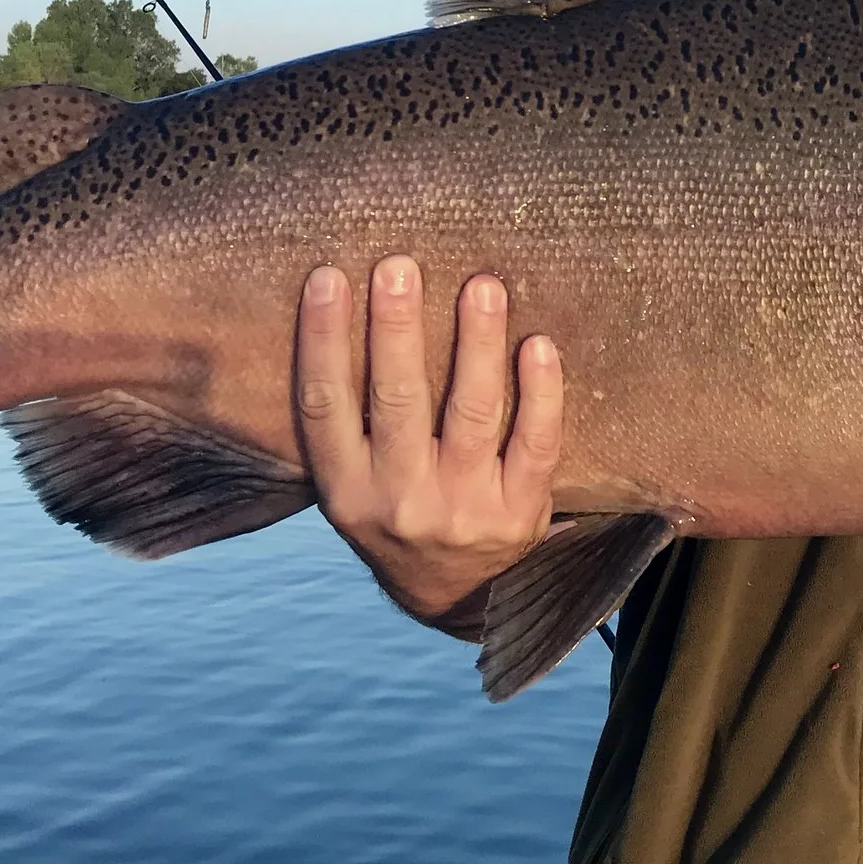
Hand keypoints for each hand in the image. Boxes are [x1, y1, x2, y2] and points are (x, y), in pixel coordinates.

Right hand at [297, 256, 563, 637]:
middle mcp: (401, 502)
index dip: (322, 340)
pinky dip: (540, 391)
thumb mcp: (354, 487)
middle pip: (397, 401)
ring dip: (477, 342)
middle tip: (399, 265)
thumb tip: (343, 306)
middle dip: (395, 328)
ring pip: (472, 412)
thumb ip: (349, 423)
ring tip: (482, 285)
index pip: (325, 407)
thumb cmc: (399, 513)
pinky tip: (537, 344)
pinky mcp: (520, 512)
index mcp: (347, 493)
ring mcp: (464, 509)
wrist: (457, 598)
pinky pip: (535, 442)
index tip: (328, 277)